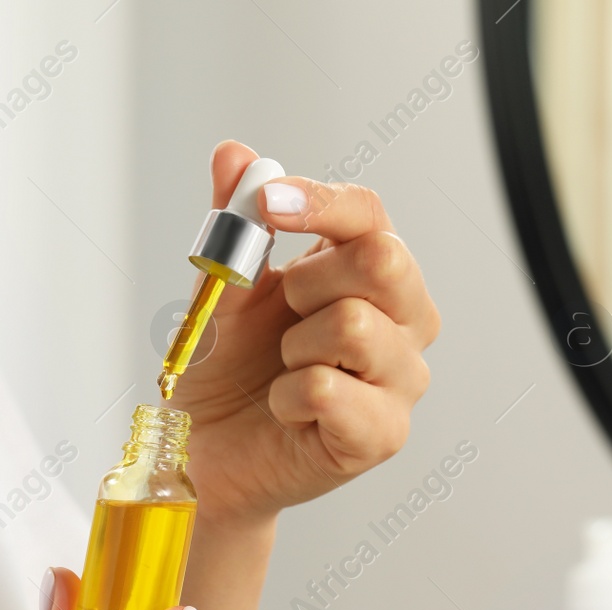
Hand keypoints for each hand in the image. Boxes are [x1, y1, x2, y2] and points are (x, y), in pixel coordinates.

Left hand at [170, 141, 438, 526]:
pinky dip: (287, 396)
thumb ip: (233, 224)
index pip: (369, 214)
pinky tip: (285, 410)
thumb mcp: (223, 287)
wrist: (207, 453)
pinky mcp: (383, 435)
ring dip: (293, 347)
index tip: (266, 205)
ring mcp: (401, 381)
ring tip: (283, 371)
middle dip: (309, 281)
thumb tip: (235, 154)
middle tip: (281, 315)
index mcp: (372, 275)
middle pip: (384, 261)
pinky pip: (329, 388)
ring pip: (353, 325)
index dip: (320, 201)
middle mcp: (404, 323)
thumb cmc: (228, 371)